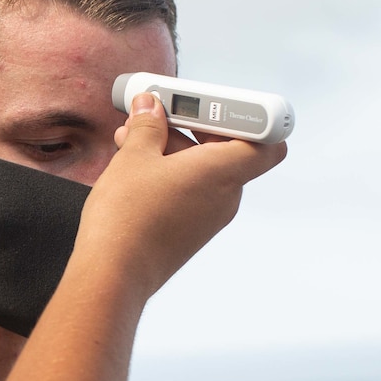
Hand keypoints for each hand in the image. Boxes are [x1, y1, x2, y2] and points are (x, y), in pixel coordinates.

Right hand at [75, 92, 287, 301]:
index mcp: (223, 171)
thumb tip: (151, 107)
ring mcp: (209, 217)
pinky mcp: (191, 231)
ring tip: (131, 138)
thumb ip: (147, 126)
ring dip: (172, 149)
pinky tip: (134, 168)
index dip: (248, 117)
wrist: (112, 275)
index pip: (267, 139)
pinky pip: (190, 192)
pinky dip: (169, 174)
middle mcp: (225, 195)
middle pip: (225, 148)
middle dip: (192, 126)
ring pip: (202, 170)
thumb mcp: (133, 157)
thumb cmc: (126, 217)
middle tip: (160, 112)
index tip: (213, 104)